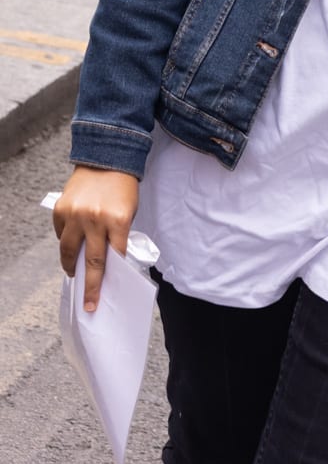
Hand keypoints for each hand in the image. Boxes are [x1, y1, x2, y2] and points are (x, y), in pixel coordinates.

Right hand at [52, 167, 140, 312]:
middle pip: (92, 261)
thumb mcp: (129, 211)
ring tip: (74, 274)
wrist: (106, 159)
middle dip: (91, 286)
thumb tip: (110, 259)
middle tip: (89, 304)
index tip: (104, 295)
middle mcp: (95, 220)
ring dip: (71, 265)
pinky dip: (66, 242)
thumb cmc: (123, 188)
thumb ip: (119, 234)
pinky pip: (61, 234)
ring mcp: (75, 215)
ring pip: (69, 250)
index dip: (110, 277)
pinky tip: (70, 246)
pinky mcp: (61, 209)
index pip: (115, 256)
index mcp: (118, 220)